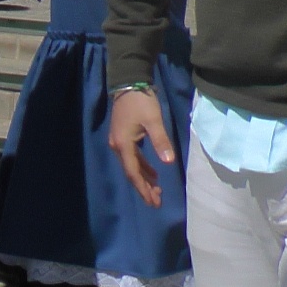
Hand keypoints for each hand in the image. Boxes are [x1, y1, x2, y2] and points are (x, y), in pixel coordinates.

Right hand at [108, 89, 174, 208]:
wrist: (128, 83)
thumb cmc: (141, 102)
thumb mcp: (153, 121)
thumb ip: (161, 141)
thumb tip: (169, 162)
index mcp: (123, 145)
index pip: (133, 172)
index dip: (143, 188)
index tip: (153, 201)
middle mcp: (118, 146)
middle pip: (131, 172)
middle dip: (144, 188)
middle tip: (156, 202)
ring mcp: (119, 142)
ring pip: (132, 166)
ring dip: (144, 179)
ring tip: (157, 191)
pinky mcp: (123, 138)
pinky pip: (132, 158)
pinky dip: (142, 167)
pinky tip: (153, 173)